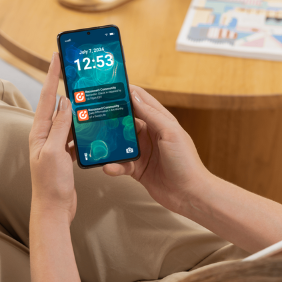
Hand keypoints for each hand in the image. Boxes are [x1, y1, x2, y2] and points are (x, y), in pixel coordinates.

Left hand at [29, 52, 76, 222]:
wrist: (53, 209)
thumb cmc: (50, 184)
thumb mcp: (55, 152)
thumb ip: (60, 126)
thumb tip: (65, 101)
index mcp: (38, 132)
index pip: (46, 97)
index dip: (51, 75)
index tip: (56, 57)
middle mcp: (44, 136)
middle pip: (55, 104)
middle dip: (63, 86)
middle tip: (74, 69)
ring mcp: (53, 145)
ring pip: (66, 119)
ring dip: (76, 106)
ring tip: (87, 93)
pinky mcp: (62, 154)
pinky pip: (73, 134)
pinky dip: (82, 126)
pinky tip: (92, 124)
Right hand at [103, 86, 212, 213]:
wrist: (189, 195)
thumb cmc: (185, 162)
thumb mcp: (169, 132)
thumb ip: (151, 114)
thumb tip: (133, 95)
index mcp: (160, 120)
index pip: (140, 100)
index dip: (125, 92)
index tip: (107, 86)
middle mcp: (149, 134)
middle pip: (125, 120)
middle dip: (110, 117)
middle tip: (91, 113)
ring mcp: (142, 151)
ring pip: (119, 142)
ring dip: (108, 143)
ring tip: (94, 141)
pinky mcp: (137, 168)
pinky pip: (120, 164)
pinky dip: (113, 165)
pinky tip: (108, 167)